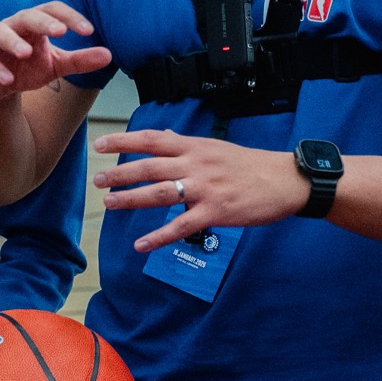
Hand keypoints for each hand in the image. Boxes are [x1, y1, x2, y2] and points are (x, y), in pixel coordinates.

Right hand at [0, 3, 110, 105]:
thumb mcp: (56, 65)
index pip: (52, 10)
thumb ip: (80, 60)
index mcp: (35, 23)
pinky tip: (8, 80)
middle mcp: (13, 26)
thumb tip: (109, 55)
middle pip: (27, 16)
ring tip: (26, 53)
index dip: (70, 17)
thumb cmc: (27, 68)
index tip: (89, 31)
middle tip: (60, 32)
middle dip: (42, 22)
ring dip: (12, 41)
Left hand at [93, 128, 307, 253]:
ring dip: (131, 199)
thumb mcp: (214, 146)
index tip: (99, 145)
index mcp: (194, 147)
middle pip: (149, 167)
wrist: (284, 180)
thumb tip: (160, 135)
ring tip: (109, 203)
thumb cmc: (248, 164)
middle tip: (97, 180)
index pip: (151, 139)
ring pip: (160, 193)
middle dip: (120, 173)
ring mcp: (204, 189)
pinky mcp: (215, 212)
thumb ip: (184, 144)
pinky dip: (158, 237)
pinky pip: (181, 227)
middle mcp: (195, 165)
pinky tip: (141, 245)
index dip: (123, 141)